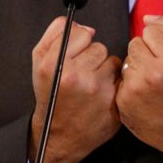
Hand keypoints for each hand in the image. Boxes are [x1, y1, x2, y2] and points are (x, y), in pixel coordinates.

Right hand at [29, 17, 121, 162]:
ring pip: (113, 61)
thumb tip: (86, 27)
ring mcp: (96, 90)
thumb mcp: (40, 61)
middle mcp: (75, 77)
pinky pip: (122, 79)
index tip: (75, 53)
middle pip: (99, 47)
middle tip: (82, 74)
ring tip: (91, 84)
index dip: (80, 42)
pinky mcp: (113, 103)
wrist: (58, 136)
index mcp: (54, 65)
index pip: (82, 33)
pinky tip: (101, 94)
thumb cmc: (51, 95)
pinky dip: (114, 84)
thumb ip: (56, 33)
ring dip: (104, 70)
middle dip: (92, 57)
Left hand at [116, 14, 162, 161]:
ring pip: (127, 59)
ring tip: (154, 80)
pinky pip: (121, 78)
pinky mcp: (123, 101)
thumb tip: (147, 18)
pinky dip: (131, 83)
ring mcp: (135, 88)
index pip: (151, 29)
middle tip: (162, 68)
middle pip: (135, 42)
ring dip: (138, 66)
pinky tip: (146, 93)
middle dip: (148, 51)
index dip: (162, 40)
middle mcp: (152, 73)